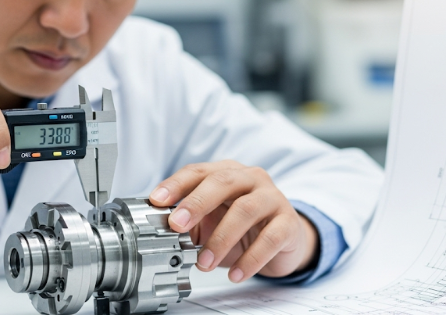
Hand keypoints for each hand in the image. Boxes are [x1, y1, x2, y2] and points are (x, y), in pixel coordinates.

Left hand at [149, 160, 318, 282]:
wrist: (285, 240)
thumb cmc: (244, 227)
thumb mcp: (213, 220)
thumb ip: (191, 221)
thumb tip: (163, 230)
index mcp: (228, 172)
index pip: (198, 172)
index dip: (176, 185)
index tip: (157, 201)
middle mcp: (251, 179)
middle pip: (222, 182)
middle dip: (196, 203)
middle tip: (177, 225)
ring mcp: (272, 198)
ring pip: (246, 210)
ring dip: (221, 238)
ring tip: (204, 262)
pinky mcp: (289, 222)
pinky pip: (270, 238)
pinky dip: (251, 258)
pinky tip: (236, 274)